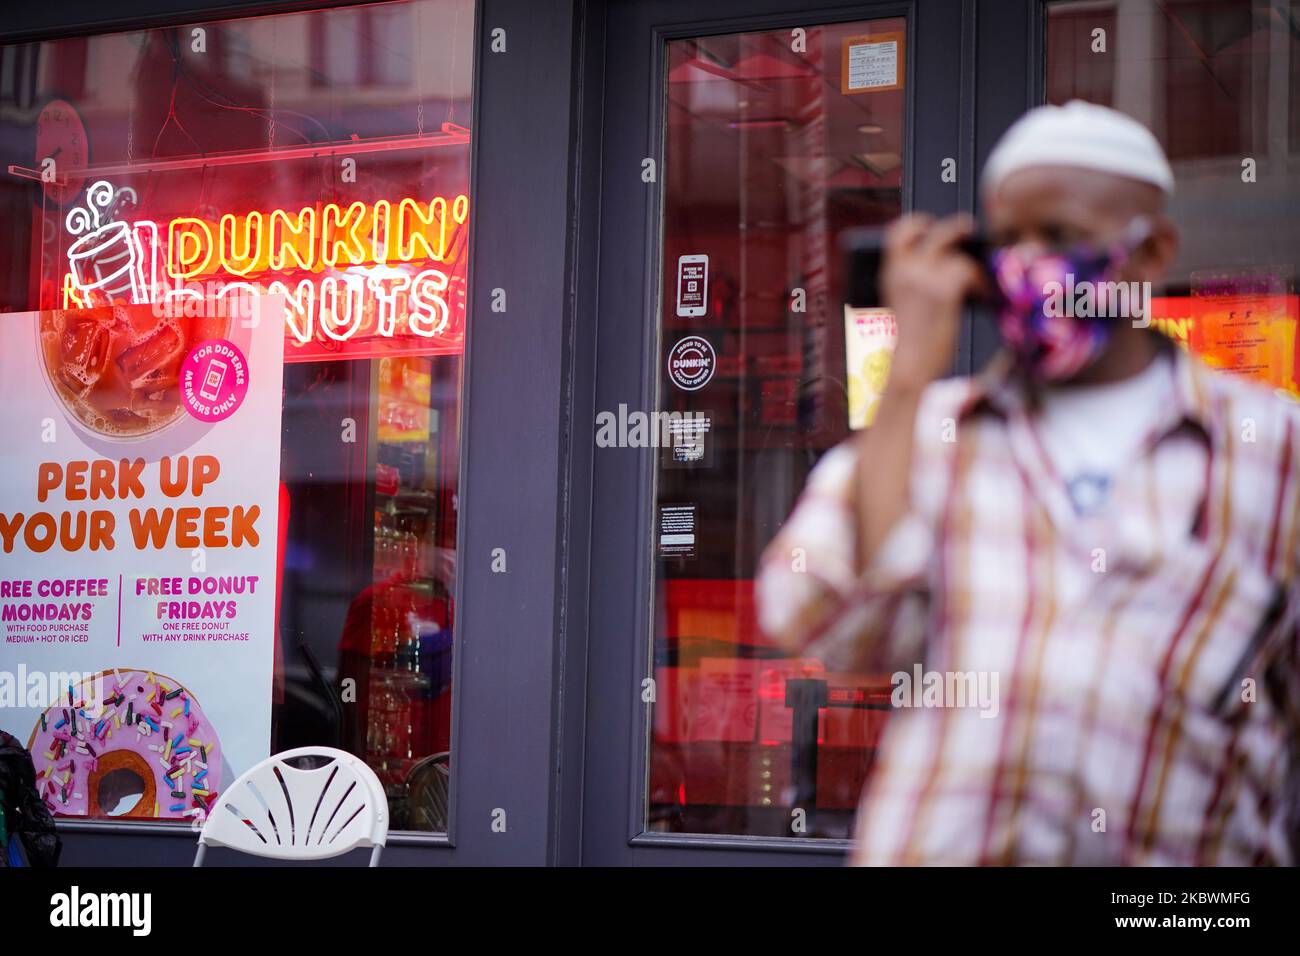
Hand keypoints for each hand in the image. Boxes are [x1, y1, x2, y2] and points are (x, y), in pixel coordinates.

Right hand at [879, 213, 985, 391]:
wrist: (910, 366)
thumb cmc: (909, 343)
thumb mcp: (903, 304)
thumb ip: (914, 282)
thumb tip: (945, 262)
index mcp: (890, 274)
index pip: (898, 233)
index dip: (915, 223)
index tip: (928, 223)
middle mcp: (906, 270)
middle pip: (937, 234)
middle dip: (957, 228)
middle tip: (969, 229)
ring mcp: (926, 278)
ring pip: (958, 256)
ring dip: (971, 268)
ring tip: (977, 281)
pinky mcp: (945, 289)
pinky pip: (969, 272)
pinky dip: (978, 282)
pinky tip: (981, 295)